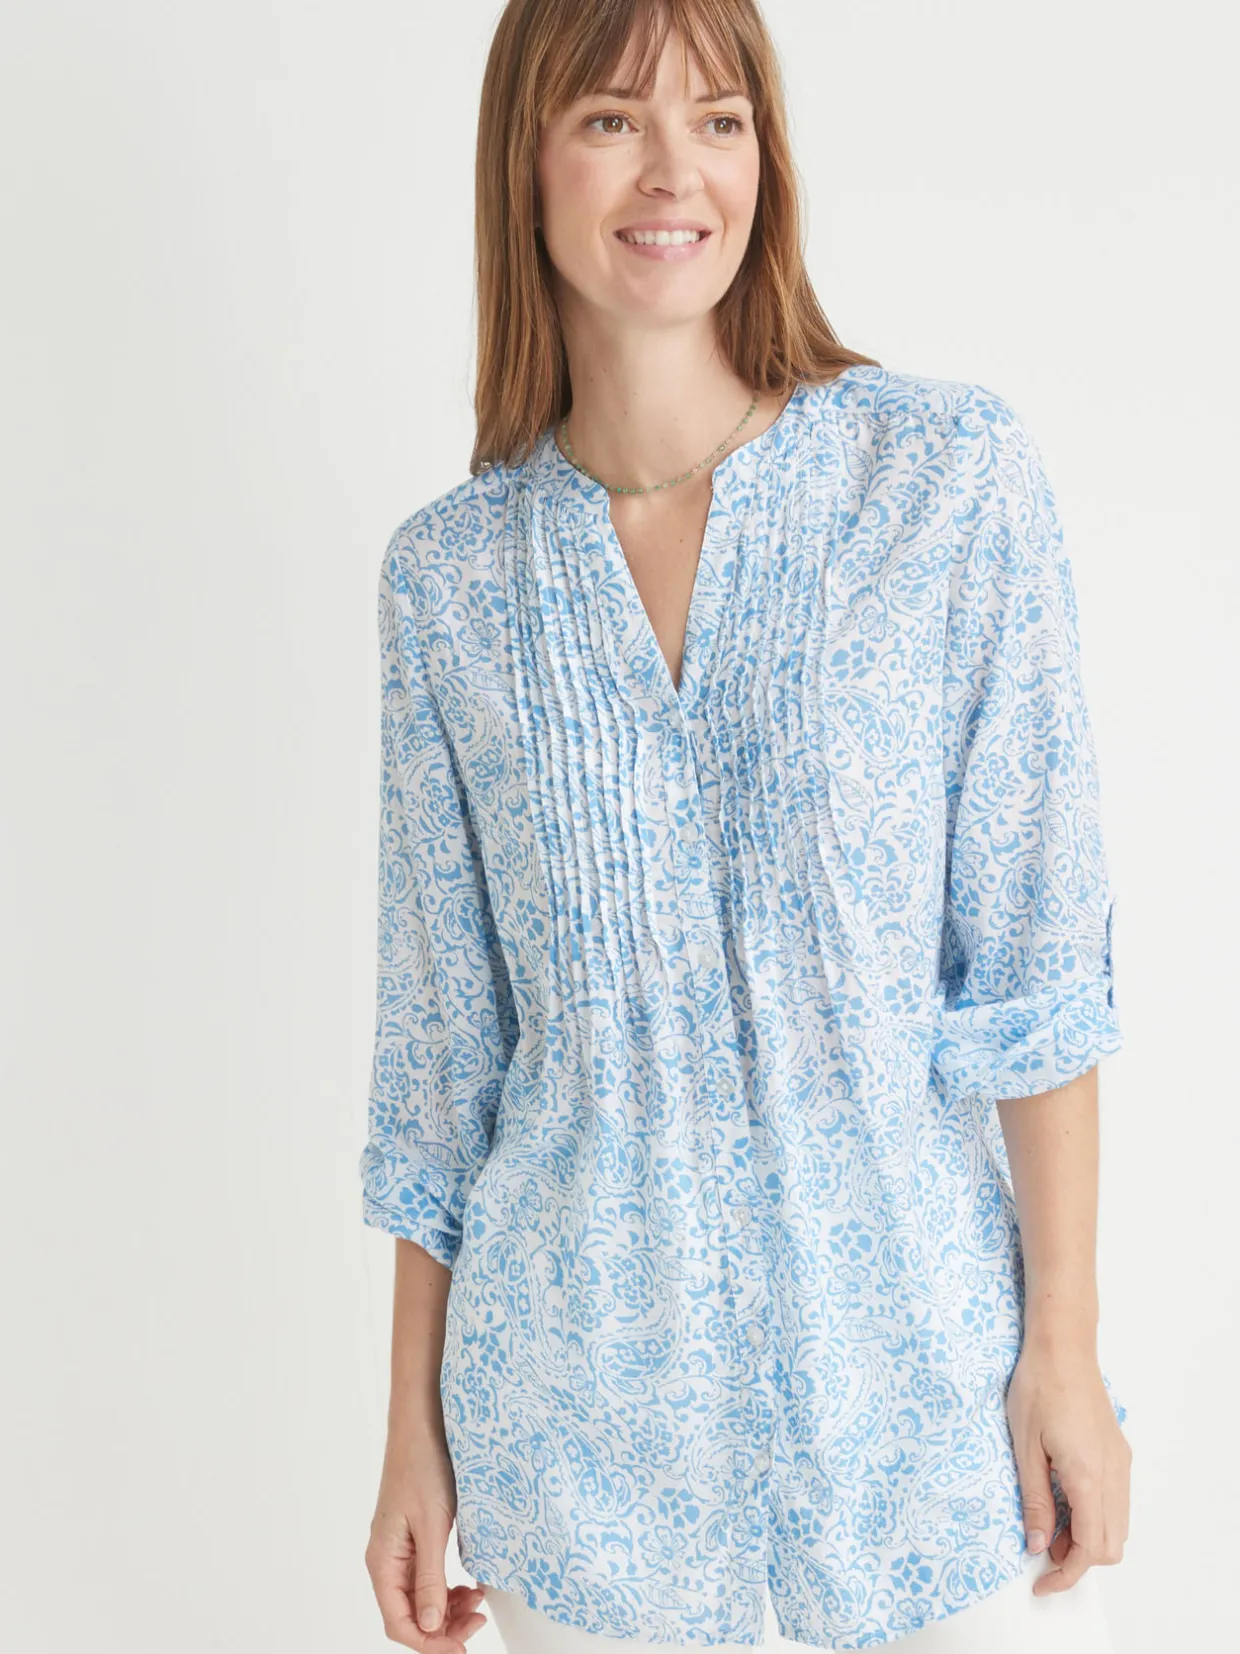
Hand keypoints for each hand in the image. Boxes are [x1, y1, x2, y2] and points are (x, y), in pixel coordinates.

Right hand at [365, 1433, 487, 1650]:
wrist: (421, 1425)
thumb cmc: (423, 1465)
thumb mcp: (432, 1525)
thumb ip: (429, 1577)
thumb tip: (431, 1624)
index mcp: (383, 1561)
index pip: (399, 1623)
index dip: (429, 1642)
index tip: (461, 1647)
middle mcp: (386, 1560)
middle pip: (409, 1616)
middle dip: (443, 1627)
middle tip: (478, 1622)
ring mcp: (399, 1550)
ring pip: (419, 1599)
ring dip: (447, 1609)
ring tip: (477, 1603)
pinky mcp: (413, 1539)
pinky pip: (426, 1578)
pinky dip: (447, 1589)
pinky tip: (468, 1585)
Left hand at [1006, 1335, 1130, 1595]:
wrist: (1063, 1346)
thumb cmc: (1038, 1387)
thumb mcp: (1025, 1446)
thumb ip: (1035, 1499)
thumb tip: (1037, 1544)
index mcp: (1089, 1476)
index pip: (1090, 1548)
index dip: (1067, 1574)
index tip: (1042, 1582)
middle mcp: (1114, 1475)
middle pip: (1111, 1545)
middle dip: (1078, 1558)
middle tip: (1041, 1546)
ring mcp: (1120, 1462)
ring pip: (1117, 1525)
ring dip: (1087, 1537)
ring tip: (1048, 1521)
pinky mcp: (1118, 1451)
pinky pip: (1116, 1501)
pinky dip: (1094, 1515)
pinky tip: (1063, 1497)